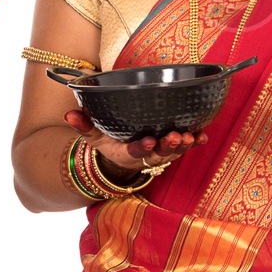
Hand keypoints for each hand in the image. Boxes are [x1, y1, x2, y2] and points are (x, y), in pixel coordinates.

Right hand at [64, 108, 203, 177]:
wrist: (122, 156)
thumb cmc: (108, 141)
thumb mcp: (93, 136)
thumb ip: (83, 125)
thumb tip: (68, 114)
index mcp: (126, 153)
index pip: (134, 152)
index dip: (142, 148)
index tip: (149, 140)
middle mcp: (145, 156)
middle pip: (159, 154)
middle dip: (168, 146)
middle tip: (175, 136)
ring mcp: (160, 153)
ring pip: (174, 152)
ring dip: (184, 145)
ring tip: (190, 136)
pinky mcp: (172, 149)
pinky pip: (186, 147)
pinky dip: (195, 142)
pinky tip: (202, 135)